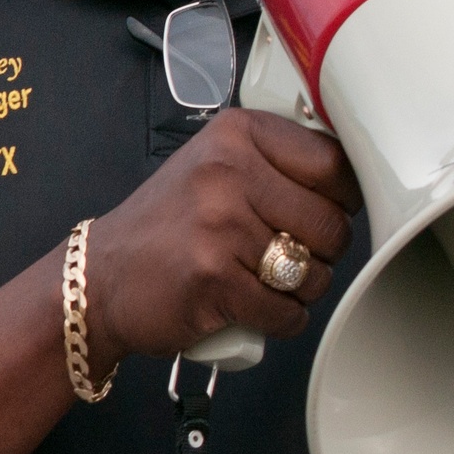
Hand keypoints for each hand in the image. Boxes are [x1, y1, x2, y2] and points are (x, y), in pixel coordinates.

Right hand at [81, 109, 361, 371]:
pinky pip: (286, 312)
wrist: (103, 277)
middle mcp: (228, 172)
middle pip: (330, 221)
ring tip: (272, 280)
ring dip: (304, 289)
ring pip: (313, 271)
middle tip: (299, 253)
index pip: (332, 163)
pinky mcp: (214, 279)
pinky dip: (281, 320)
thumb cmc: (168, 223)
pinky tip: (258, 308)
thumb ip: (276, 161)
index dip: (344, 196)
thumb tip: (350, 176)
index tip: (334, 208)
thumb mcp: (216, 163)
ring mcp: (220, 225)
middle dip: (326, 249)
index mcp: (237, 134)